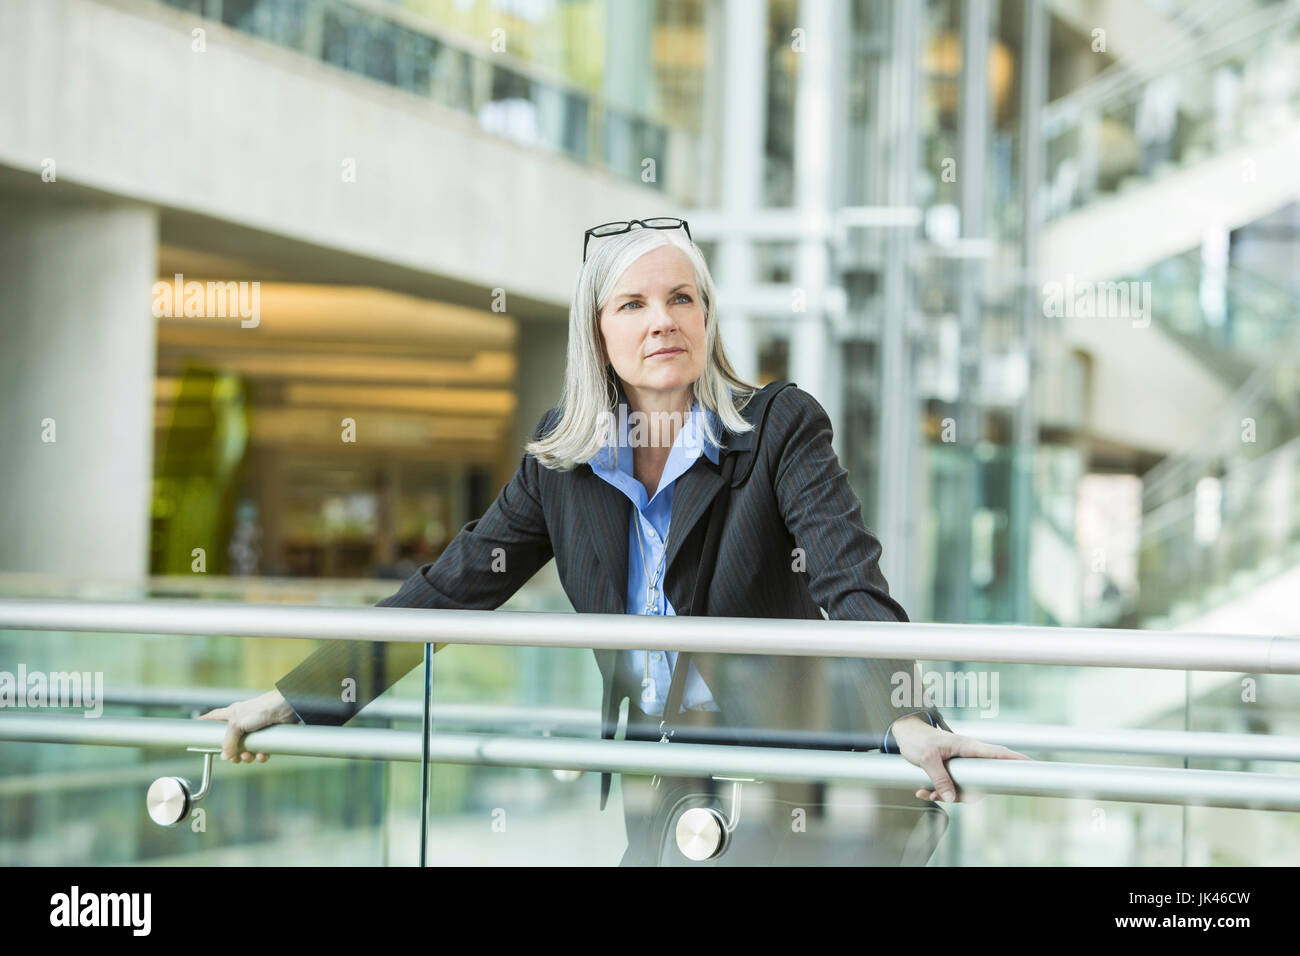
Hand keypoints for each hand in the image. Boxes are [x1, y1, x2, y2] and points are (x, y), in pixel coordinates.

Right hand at [197, 689, 298, 763]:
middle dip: (231, 752)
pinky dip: (260, 755)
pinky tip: (262, 755)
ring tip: (249, 756)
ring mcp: (254, 729)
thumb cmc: (262, 708)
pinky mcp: (267, 735)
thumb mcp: (238, 724)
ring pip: (245, 748)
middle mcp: (242, 722)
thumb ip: (228, 741)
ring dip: (246, 756)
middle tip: (233, 758)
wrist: (287, 708)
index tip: (194, 731)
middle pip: (229, 741)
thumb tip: (225, 756)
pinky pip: (260, 750)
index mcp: (231, 714)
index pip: (212, 718)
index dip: (203, 724)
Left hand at [890, 715, 1029, 803]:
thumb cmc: (917, 739)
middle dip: (964, 794)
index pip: (995, 753)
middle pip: (980, 779)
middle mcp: (966, 754)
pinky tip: (922, 790)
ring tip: (926, 792)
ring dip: (945, 794)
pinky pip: (951, 786)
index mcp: (966, 746)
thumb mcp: (927, 759)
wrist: (904, 733)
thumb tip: (951, 798)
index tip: (1030, 763)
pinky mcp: (950, 769)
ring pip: (964, 787)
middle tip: (944, 796)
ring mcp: (960, 762)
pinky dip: (937, 791)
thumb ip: (940, 778)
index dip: (1014, 759)